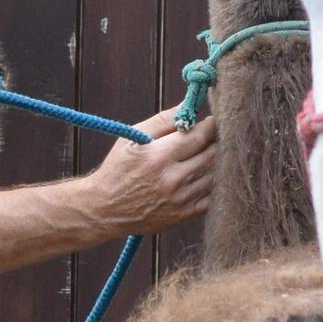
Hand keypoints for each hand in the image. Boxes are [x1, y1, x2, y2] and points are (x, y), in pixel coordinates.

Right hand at [86, 110, 215, 237]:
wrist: (104, 209)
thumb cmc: (118, 169)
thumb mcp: (131, 139)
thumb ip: (161, 121)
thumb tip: (187, 107)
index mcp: (159, 156)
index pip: (199, 137)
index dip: (211, 126)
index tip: (212, 121)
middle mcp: (172, 179)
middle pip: (212, 155)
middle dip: (217, 142)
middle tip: (215, 136)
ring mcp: (180, 199)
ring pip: (215, 176)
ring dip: (218, 163)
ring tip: (210, 154)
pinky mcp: (183, 215)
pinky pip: (212, 197)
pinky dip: (214, 185)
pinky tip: (205, 176)